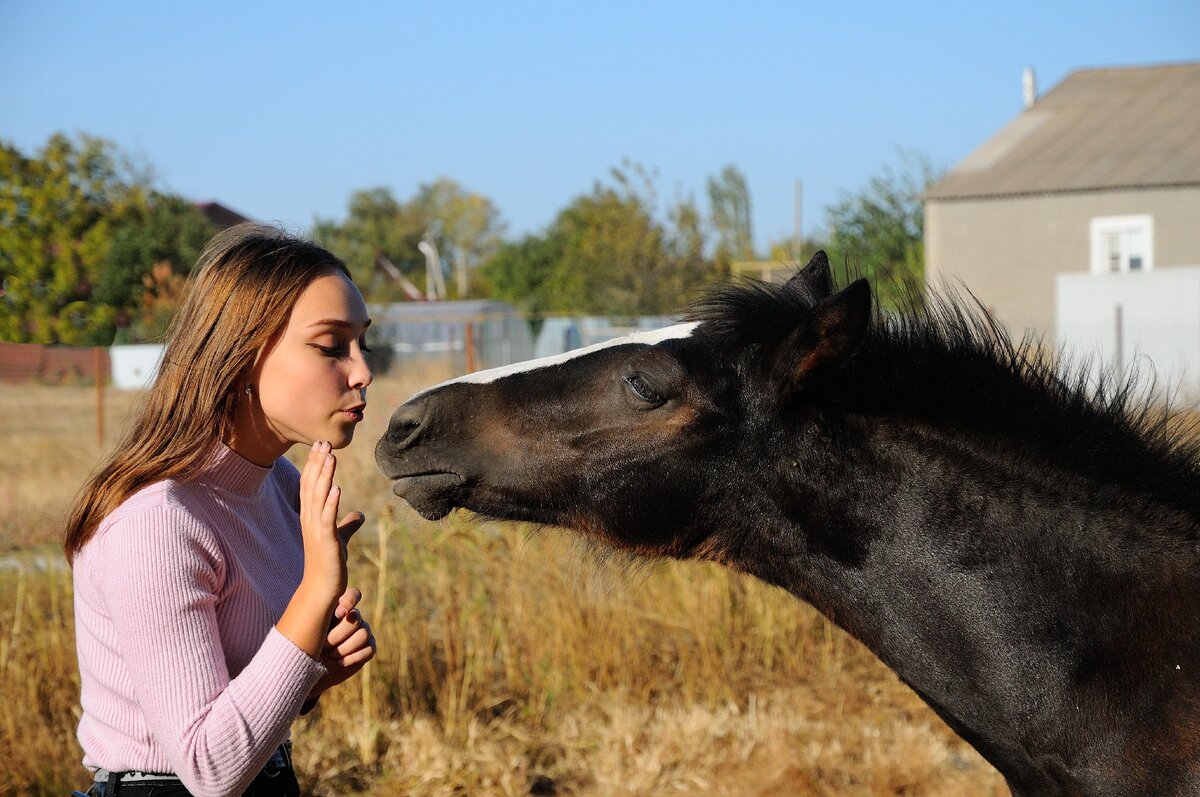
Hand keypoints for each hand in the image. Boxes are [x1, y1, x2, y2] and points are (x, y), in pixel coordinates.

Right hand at [299, 441, 365, 605]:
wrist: (322, 587)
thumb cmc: (329, 562)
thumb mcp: (340, 538)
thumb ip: (347, 525)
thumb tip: (359, 515)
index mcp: (312, 516)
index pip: (310, 484)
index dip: (315, 465)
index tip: (322, 446)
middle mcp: (310, 519)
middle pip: (312, 485)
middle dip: (318, 463)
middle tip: (323, 442)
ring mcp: (316, 529)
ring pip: (318, 497)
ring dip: (325, 476)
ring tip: (331, 457)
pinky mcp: (325, 540)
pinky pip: (327, 518)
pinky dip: (331, 502)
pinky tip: (337, 488)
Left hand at [307, 587, 376, 702]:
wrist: (306, 671)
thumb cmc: (304, 646)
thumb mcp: (310, 627)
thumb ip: (323, 613)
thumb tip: (342, 612)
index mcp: (338, 608)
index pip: (354, 595)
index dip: (350, 601)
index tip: (338, 614)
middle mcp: (353, 618)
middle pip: (356, 618)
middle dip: (339, 634)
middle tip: (324, 644)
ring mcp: (362, 632)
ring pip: (364, 633)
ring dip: (345, 648)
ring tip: (331, 655)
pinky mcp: (367, 648)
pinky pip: (369, 649)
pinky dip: (353, 657)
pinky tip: (340, 662)